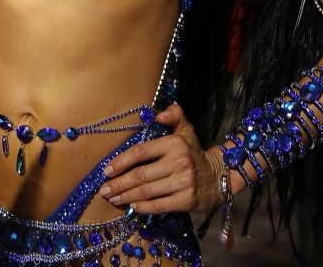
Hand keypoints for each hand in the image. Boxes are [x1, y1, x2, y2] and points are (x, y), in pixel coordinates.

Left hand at [98, 103, 225, 214]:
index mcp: (174, 143)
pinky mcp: (186, 201)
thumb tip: (159, 116)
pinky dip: (142, 207)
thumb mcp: (186, 130)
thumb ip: (174, 115)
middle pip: (141, 175)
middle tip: (104, 190)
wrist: (219, 176)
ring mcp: (182, 183)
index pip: (141, 152)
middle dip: (119, 184)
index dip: (121, 161)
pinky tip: (131, 207)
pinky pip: (158, 206)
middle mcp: (178, 162)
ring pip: (147, 191)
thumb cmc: (194, 153)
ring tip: (113, 198)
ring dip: (126, 197)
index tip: (107, 170)